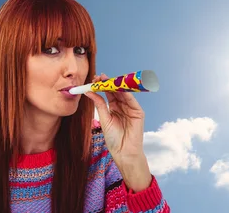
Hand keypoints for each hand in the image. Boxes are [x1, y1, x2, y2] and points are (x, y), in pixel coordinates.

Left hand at [85, 73, 152, 191]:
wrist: (123, 152)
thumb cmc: (113, 139)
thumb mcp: (104, 119)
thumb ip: (99, 104)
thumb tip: (89, 92)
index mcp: (115, 108)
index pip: (109, 93)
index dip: (103, 85)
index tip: (94, 79)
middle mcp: (124, 107)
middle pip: (117, 91)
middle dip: (109, 83)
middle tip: (100, 76)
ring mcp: (131, 109)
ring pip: (124, 94)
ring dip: (116, 86)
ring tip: (107, 79)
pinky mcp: (138, 113)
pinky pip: (131, 100)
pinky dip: (125, 93)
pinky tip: (118, 87)